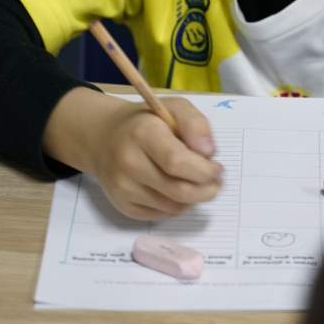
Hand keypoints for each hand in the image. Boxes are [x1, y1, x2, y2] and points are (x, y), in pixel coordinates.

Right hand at [44, 88, 222, 219]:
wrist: (106, 139)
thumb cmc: (148, 122)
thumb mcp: (174, 108)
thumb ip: (195, 123)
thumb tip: (209, 152)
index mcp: (142, 133)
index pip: (177, 162)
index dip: (204, 170)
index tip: (217, 168)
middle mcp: (129, 163)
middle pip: (178, 190)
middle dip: (206, 189)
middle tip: (216, 181)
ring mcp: (123, 188)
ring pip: (173, 207)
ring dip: (194, 198)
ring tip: (197, 182)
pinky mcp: (123, 207)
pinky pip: (162, 215)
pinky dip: (178, 206)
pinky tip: (177, 189)